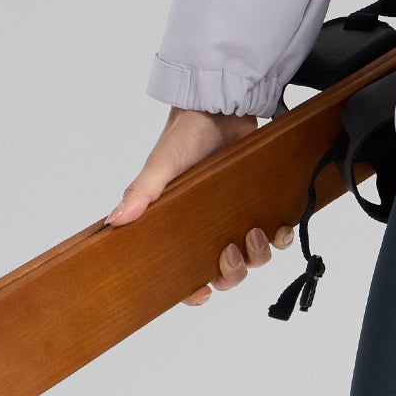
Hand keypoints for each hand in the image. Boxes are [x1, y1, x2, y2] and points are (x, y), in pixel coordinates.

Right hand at [105, 106, 295, 307]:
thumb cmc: (185, 134)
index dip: (192, 290)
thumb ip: (142, 191)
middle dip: (231, 273)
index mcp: (179, 225)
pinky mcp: (262, 202)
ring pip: (253, 258)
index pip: (182, 271)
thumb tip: (114, 221)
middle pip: (224, 272)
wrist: (221, 104)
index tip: (201, 292)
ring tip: (254, 233)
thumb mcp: (162, 164)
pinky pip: (277, 235)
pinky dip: (281, 238)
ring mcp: (237, 216)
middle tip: (229, 253)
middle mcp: (208, 226)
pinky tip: (279, 228)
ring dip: (257, 255)